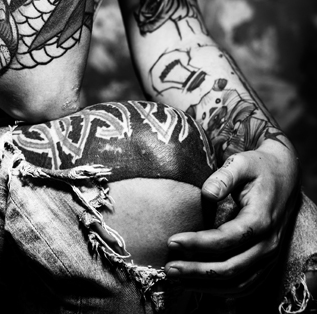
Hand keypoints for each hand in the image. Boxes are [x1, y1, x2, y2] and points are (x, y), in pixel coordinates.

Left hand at [165, 139, 299, 294]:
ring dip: (206, 285)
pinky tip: (198, 284)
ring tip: (178, 279)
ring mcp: (268, 256)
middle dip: (197, 270)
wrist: (283, 177)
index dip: (198, 243)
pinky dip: (222, 290)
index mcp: (261, 219)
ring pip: (238, 283)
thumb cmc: (259, 168)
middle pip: (231, 267)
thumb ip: (224, 176)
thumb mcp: (242, 163)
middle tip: (169, 267)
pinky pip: (245, 285)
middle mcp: (268, 244)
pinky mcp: (265, 263)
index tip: (172, 240)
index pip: (227, 239)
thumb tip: (207, 193)